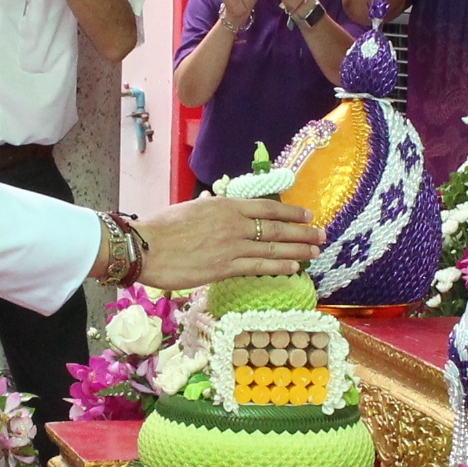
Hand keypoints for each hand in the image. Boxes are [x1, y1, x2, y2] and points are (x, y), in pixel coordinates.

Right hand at [134, 197, 320, 289]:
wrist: (145, 248)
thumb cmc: (161, 228)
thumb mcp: (189, 208)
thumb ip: (209, 206)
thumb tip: (216, 199)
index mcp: (225, 205)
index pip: (266, 206)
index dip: (290, 211)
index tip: (307, 214)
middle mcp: (233, 224)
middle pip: (276, 227)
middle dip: (302, 232)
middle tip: (321, 235)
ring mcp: (231, 246)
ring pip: (272, 247)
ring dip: (298, 250)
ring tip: (315, 252)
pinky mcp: (225, 268)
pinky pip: (258, 266)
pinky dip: (279, 265)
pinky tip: (294, 267)